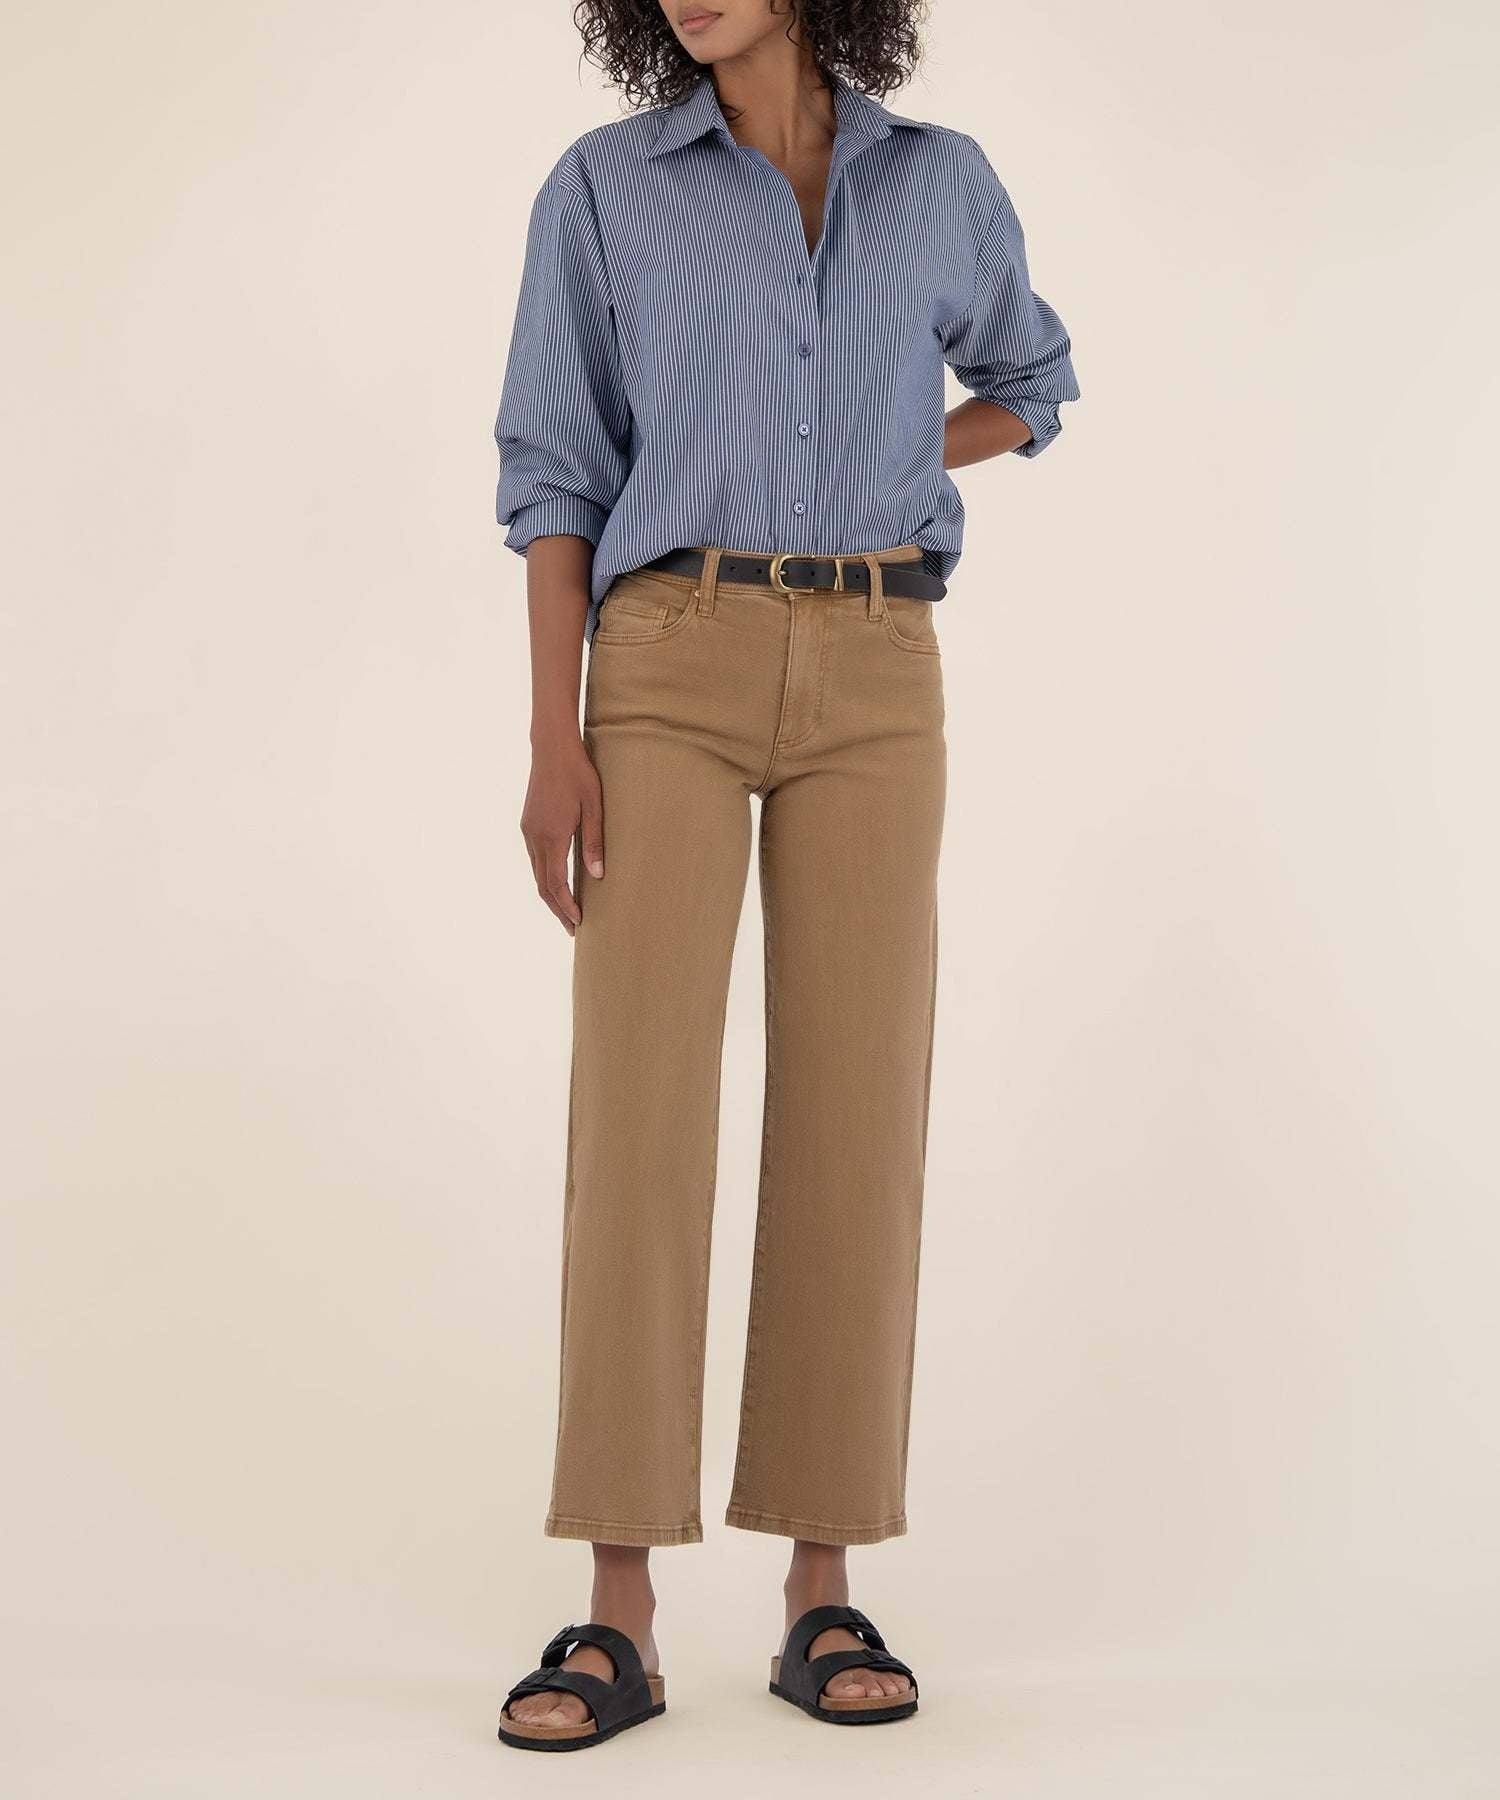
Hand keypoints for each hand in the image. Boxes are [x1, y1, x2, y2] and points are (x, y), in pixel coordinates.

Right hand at [520, 733, 603, 935]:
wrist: (552, 748)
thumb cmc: (578, 774)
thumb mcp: (594, 807)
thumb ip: (594, 842)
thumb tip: (598, 875)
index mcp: (551, 836)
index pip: (556, 883)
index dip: (566, 906)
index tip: (578, 922)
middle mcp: (534, 837)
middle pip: (542, 884)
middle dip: (557, 908)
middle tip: (572, 927)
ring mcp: (528, 830)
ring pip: (536, 873)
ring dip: (550, 894)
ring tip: (566, 910)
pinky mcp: (528, 823)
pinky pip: (534, 859)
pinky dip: (545, 876)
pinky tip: (556, 881)